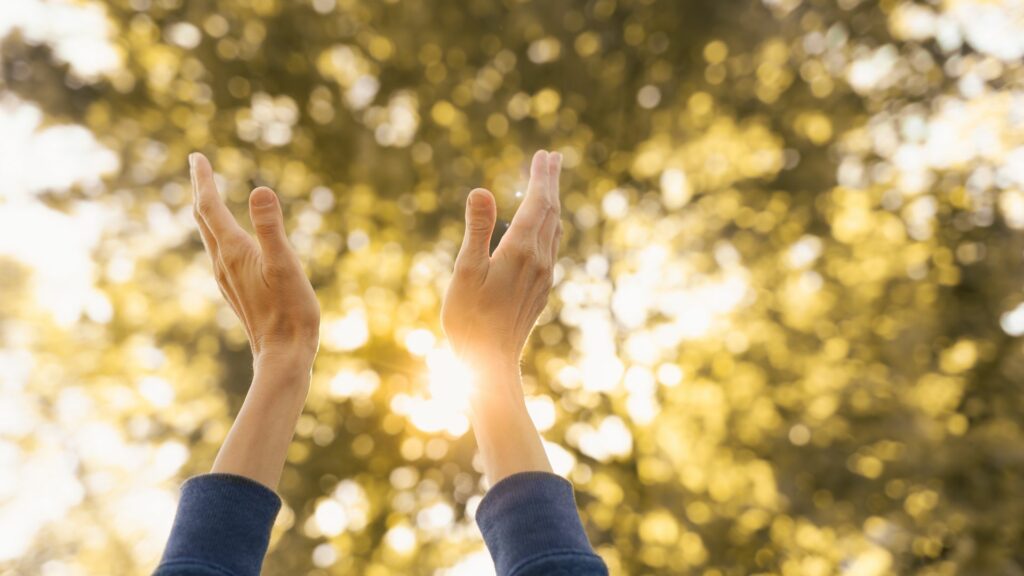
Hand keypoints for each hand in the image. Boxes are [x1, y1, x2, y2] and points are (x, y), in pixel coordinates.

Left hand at [189, 153, 319, 370]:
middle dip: (201, 190)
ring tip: (208, 195)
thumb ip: (272, 227)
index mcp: (234, 252)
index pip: (210, 207)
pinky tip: (228, 239)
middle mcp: (223, 263)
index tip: (197, 157)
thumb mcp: (286, 264)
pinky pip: (220, 251)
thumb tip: (260, 190)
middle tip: (198, 166)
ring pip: (210, 236)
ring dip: (207, 211)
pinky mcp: (237, 289)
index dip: (204, 180)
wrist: (283, 354)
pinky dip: (218, 232)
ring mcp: (228, 278)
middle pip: (204, 219)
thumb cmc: (290, 311)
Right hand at [442, 150, 562, 370]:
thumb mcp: (465, 272)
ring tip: (551, 185)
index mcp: (520, 251)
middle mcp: (539, 260)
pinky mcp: (540, 290)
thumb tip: (481, 190)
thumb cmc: (470, 319)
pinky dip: (550, 226)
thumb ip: (476, 230)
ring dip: (553, 203)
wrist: (490, 363)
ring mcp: (543, 276)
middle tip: (553, 158)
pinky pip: (551, 247)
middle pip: (551, 212)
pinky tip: (546, 228)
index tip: (545, 155)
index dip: (541, 178)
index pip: (537, 204)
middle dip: (551, 183)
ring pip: (554, 230)